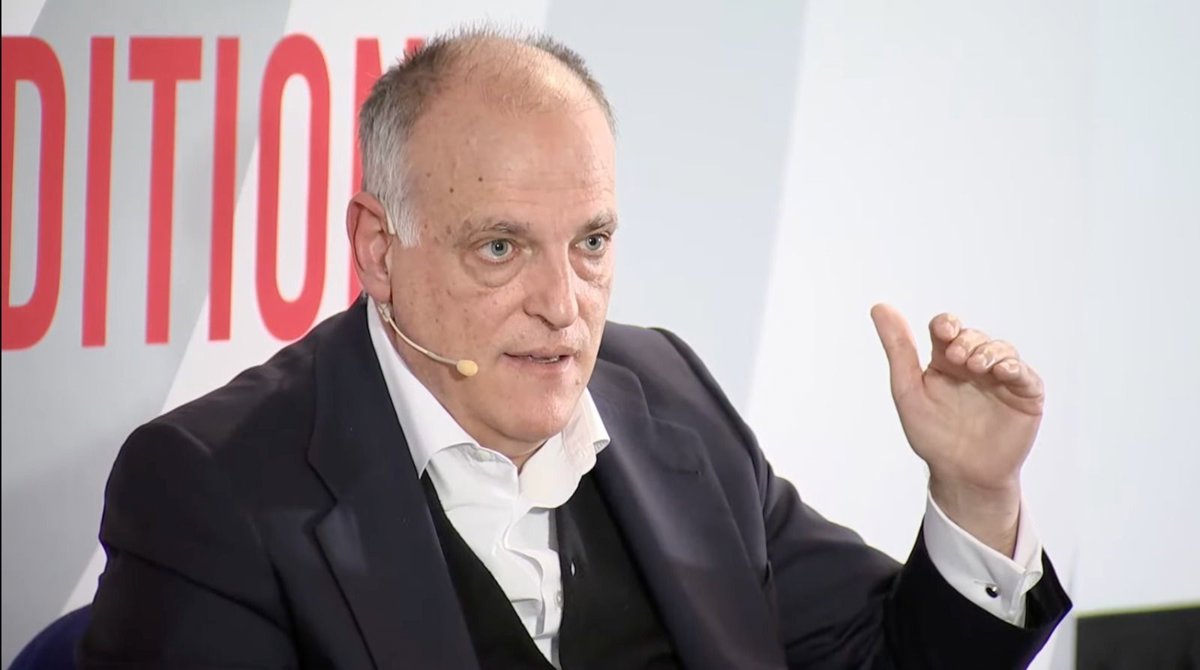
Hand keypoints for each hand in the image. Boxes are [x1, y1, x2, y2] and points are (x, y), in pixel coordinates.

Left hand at [870, 304, 1044, 554]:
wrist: (961, 474)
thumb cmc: (933, 435)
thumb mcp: (908, 389)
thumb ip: (898, 349)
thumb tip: (879, 306)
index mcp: (945, 362)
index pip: (946, 329)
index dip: (946, 325)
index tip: (943, 333)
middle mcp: (973, 365)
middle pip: (974, 336)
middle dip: (967, 341)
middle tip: (959, 357)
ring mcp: (1001, 378)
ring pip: (1001, 349)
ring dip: (990, 351)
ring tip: (977, 366)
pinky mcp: (1024, 394)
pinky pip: (1024, 373)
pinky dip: (1014, 367)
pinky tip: (1002, 371)